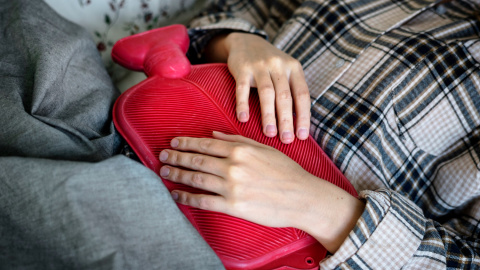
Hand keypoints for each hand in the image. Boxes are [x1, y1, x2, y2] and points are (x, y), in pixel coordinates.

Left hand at [159, 131, 364, 252]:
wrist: (303, 197)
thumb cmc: (287, 172)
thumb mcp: (264, 148)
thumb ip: (238, 140)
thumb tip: (214, 135)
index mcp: (241, 150)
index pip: (206, 145)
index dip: (187, 143)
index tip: (174, 143)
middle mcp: (233, 166)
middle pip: (197, 160)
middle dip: (176, 157)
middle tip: (163, 156)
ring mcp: (232, 187)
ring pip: (196, 179)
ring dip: (177, 175)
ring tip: (164, 172)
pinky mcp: (233, 206)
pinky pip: (203, 201)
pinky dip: (187, 198)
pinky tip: (177, 195)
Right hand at [204, 33, 310, 143]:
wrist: (246, 41)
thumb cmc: (270, 64)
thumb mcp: (286, 71)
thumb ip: (293, 91)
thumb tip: (299, 124)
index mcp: (294, 68)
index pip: (302, 95)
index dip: (303, 116)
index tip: (302, 136)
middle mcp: (279, 66)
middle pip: (285, 96)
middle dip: (286, 120)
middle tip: (286, 140)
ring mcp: (260, 66)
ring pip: (267, 93)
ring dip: (268, 115)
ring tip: (270, 133)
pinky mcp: (242, 69)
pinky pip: (242, 89)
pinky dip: (243, 105)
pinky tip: (243, 119)